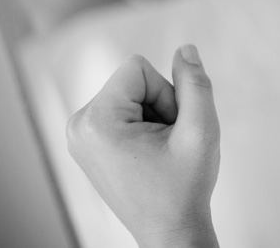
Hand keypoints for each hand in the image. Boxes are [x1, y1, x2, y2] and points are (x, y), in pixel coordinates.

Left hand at [66, 45, 220, 247]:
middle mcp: (78, 126)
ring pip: (131, 94)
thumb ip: (195, 83)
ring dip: (153, 117)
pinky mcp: (88, 142)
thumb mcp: (201, 130)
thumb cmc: (183, 187)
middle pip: (133, 80)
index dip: (166, 93)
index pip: (138, 67)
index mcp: (96, 121)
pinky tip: (147, 155)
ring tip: (157, 153)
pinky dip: (142, 126)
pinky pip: (123, 110)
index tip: (167, 130)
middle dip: (159, 105)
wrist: (171, 232)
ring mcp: (79, 136)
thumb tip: (186, 49)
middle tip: (165, 145)